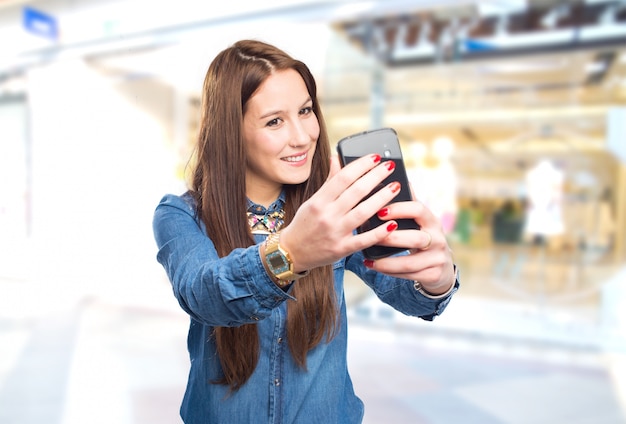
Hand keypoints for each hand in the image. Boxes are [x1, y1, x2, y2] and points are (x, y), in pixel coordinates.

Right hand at [280, 154, 401, 271]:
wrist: (292, 252)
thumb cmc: (305, 224)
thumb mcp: (313, 200)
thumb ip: (329, 181)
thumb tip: (336, 158)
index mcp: (319, 201)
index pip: (343, 177)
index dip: (361, 165)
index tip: (375, 157)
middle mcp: (327, 215)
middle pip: (356, 191)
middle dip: (375, 176)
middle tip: (389, 167)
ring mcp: (335, 233)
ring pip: (363, 212)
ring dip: (382, 198)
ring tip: (395, 187)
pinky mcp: (342, 249)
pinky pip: (364, 240)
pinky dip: (380, 232)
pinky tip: (393, 223)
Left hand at [363, 193, 455, 294]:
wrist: (441, 268)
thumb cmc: (422, 237)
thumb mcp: (419, 221)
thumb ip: (408, 203)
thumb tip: (395, 177)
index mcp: (431, 220)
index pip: (419, 210)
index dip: (400, 209)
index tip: (379, 211)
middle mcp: (438, 238)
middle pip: (416, 238)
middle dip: (391, 239)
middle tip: (371, 237)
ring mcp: (437, 258)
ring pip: (410, 262)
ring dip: (387, 261)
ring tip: (367, 258)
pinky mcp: (433, 275)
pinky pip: (408, 275)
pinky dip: (390, 272)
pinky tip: (375, 267)